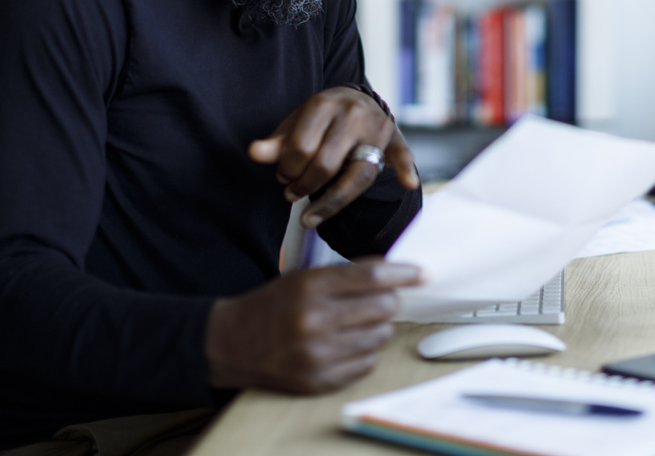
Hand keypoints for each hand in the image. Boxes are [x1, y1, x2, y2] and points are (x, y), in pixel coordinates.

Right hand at [204, 261, 423, 392]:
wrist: (232, 343)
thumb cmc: (274, 305)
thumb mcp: (303, 277)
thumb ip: (346, 274)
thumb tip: (394, 271)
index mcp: (309, 288)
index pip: (371, 277)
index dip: (403, 273)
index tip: (422, 273)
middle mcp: (313, 321)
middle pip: (382, 307)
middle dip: (391, 300)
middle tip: (385, 299)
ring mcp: (316, 355)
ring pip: (379, 337)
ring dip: (378, 327)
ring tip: (358, 323)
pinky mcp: (318, 381)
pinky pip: (366, 364)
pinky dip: (365, 352)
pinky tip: (347, 343)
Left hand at [248, 86, 419, 228]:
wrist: (355, 98)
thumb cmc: (320, 117)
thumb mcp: (295, 123)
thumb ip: (277, 141)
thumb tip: (254, 153)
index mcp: (324, 104)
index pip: (302, 148)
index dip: (287, 169)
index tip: (282, 178)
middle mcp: (353, 114)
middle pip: (327, 164)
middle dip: (304, 185)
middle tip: (291, 194)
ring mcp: (376, 127)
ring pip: (357, 174)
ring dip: (331, 201)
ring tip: (309, 217)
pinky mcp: (394, 138)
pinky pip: (401, 155)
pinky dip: (405, 169)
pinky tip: (409, 183)